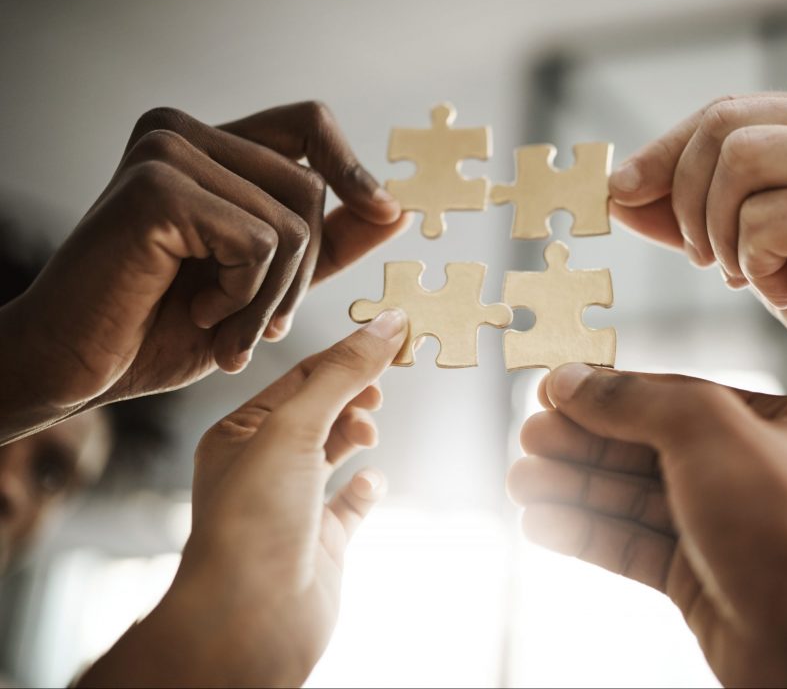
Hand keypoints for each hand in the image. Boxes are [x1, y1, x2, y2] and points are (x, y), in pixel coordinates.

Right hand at [0, 102, 408, 439]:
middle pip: (309, 188)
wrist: (78, 367)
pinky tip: (196, 311)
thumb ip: (325, 242)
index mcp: (207, 145)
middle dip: (299, 276)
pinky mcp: (158, 186)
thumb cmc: (163, 325)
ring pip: (291, 223)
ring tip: (224, 325)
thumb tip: (395, 209)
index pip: (308, 124)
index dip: (352, 166)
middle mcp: (182, 132)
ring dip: (270, 297)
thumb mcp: (266, 282)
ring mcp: (167, 151)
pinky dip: (243, 296)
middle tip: (259, 325)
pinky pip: (260, 242)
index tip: (385, 211)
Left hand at [79, 308, 406, 687]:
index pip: (299, 378)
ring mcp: (292, 505)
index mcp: (239, 434)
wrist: (251, 619)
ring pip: (333, 453)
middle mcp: (262, 467)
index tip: (390, 336)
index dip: (345, 355)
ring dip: (356, 433)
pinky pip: (349, 505)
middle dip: (352, 394)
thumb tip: (385, 323)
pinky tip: (371, 482)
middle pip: (318, 411)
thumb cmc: (252, 521)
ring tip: (368, 431)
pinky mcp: (321, 542)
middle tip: (381, 388)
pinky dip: (365, 488)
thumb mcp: (295, 427)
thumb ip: (343, 374)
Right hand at [509, 365, 786, 685]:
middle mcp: (757, 477)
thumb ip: (633, 400)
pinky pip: (636, 547)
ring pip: (637, 501)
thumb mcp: (708, 432)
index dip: (609, 393)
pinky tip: (543, 523)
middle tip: (527, 439)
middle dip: (584, 444)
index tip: (551, 391)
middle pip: (650, 448)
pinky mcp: (705, 584)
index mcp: (781, 427)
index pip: (677, 397)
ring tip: (520, 481)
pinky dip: (589, 533)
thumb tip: (571, 380)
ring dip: (577, 489)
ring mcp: (731, 533)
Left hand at [607, 89, 786, 417]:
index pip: (721, 112)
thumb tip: (617, 190)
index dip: (662, 154)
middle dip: (688, 199)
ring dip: (720, 232)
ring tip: (746, 272)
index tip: (621, 194)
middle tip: (707, 257)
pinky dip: (752, 261)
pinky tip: (783, 285)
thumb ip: (688, 210)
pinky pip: (762, 220)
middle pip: (722, 127)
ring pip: (738, 163)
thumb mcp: (748, 240)